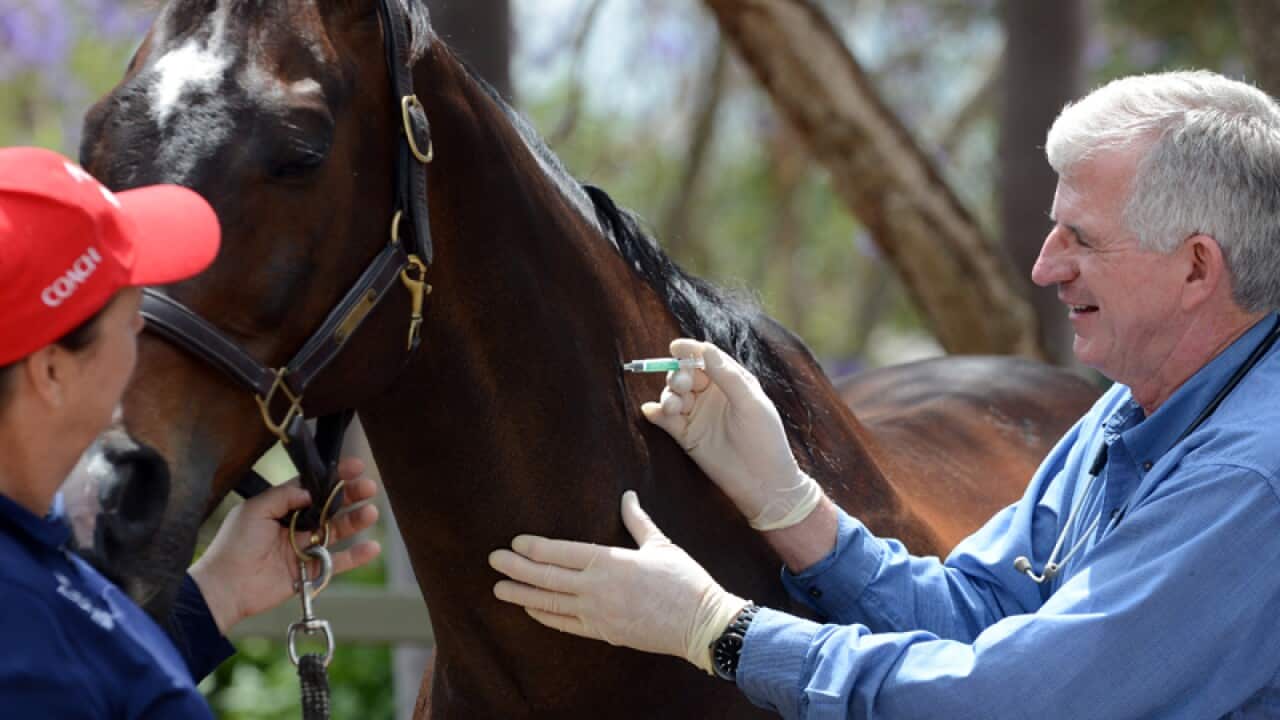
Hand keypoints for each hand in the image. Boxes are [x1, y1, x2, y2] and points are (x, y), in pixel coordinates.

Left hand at [190, 457, 381, 632]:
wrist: (226, 587)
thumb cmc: (234, 545)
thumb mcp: (255, 509)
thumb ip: (284, 495)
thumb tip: (311, 491)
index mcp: (280, 508)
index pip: (312, 487)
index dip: (333, 477)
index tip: (355, 467)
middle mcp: (295, 525)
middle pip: (329, 507)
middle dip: (350, 496)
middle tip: (369, 488)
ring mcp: (304, 548)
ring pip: (337, 531)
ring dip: (355, 521)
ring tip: (371, 512)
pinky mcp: (310, 571)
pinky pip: (338, 561)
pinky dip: (356, 556)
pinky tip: (372, 547)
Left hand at [489, 491, 746, 673]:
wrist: (701, 624)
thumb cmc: (684, 580)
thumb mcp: (661, 545)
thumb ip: (637, 522)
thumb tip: (627, 496)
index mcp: (609, 562)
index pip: (561, 553)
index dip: (534, 548)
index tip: (514, 543)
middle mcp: (597, 589)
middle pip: (547, 578)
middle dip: (516, 569)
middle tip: (493, 561)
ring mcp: (598, 614)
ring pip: (550, 603)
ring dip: (522, 595)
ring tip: (499, 590)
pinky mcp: (604, 632)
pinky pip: (566, 624)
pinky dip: (546, 616)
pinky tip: (531, 610)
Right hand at [641, 339, 822, 529]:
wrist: (764, 483)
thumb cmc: (765, 439)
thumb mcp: (750, 403)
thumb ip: (727, 376)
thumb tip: (705, 349)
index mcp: (731, 382)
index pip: (705, 359)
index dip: (689, 351)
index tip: (675, 348)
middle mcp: (712, 395)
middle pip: (684, 375)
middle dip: (677, 376)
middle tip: (681, 385)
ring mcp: (698, 415)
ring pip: (673, 395)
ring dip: (668, 396)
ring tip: (672, 406)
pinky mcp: (686, 436)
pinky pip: (666, 420)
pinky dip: (656, 413)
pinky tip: (652, 412)